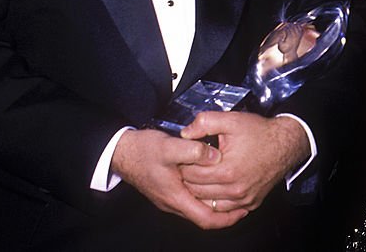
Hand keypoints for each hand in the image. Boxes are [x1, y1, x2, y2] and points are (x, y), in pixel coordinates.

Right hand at [111, 128, 242, 228]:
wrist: (121, 152)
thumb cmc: (144, 151)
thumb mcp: (170, 146)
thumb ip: (193, 150)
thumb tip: (215, 156)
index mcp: (175, 197)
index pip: (205, 218)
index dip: (227, 219)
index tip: (243, 211)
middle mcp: (172, 203)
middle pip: (203, 217)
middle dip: (225, 214)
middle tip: (244, 204)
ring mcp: (169, 198)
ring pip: (197, 209)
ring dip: (216, 205)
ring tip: (233, 195)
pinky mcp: (168, 191)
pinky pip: (191, 200)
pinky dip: (205, 197)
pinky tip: (214, 186)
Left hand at [179, 112, 309, 215]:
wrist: (286, 144)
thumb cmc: (259, 132)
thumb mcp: (232, 120)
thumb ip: (205, 122)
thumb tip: (184, 133)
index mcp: (226, 171)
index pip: (190, 175)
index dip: (182, 164)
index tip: (182, 156)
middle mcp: (234, 190)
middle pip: (195, 192)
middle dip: (187, 179)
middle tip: (186, 167)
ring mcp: (243, 200)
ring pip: (208, 204)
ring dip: (199, 192)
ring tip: (198, 177)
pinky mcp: (251, 204)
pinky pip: (225, 209)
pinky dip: (215, 201)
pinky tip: (213, 187)